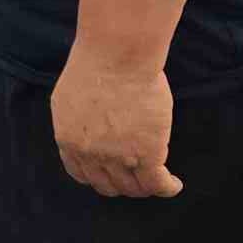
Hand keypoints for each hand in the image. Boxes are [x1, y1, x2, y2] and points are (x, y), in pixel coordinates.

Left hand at [50, 52, 182, 198]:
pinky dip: (167, 187)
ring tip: (157, 180)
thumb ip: (76, 120)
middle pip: (108, 185)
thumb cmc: (96, 62)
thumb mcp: (70, 96)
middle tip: (136, 176)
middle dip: (122, 184)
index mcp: (68, 140)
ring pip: (134, 188)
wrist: (117, 54)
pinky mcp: (147, 154)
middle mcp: (90, 154)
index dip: (98, 177)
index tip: (111, 173)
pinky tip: (174, 184)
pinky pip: (157, 183)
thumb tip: (88, 130)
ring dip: (145, 187)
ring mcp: (118, 157)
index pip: (81, 174)